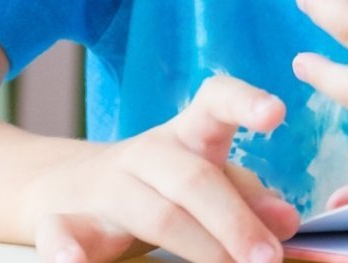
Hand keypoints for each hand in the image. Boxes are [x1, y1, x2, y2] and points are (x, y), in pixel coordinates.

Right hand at [19, 76, 300, 262]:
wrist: (63, 189)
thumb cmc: (160, 186)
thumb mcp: (207, 181)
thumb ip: (247, 197)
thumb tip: (287, 223)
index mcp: (187, 135)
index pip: (215, 102)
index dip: (245, 102)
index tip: (276, 113)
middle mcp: (146, 155)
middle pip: (195, 179)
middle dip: (236, 220)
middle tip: (269, 257)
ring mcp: (105, 189)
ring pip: (153, 213)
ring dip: (197, 243)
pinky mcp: (65, 223)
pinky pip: (60, 233)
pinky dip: (65, 250)